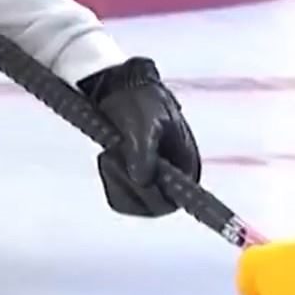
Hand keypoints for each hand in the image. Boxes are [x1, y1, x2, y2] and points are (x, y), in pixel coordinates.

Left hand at [80, 58, 200, 216]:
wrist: (117, 88)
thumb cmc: (137, 102)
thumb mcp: (143, 125)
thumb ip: (144, 154)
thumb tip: (142, 181)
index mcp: (187, 165)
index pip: (174, 200)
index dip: (154, 197)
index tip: (134, 182)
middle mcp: (174, 178)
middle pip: (151, 205)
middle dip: (128, 183)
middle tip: (113, 157)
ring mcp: (153, 179)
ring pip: (131, 201)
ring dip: (116, 178)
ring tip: (111, 151)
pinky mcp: (134, 177)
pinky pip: (119, 193)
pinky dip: (110, 177)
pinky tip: (108, 156)